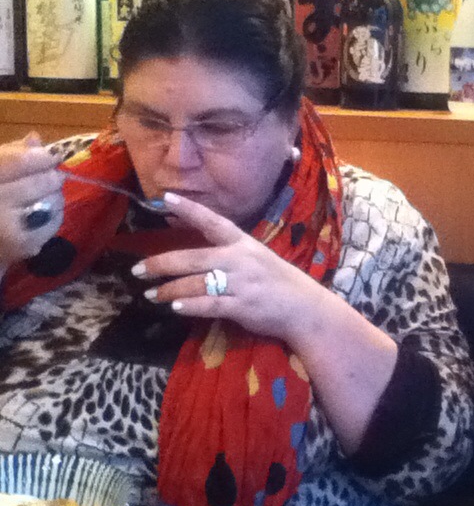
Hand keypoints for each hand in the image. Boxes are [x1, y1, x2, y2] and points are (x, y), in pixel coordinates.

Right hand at [0, 133, 64, 272]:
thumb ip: (10, 155)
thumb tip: (35, 138)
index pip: (17, 159)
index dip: (41, 156)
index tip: (50, 156)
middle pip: (40, 181)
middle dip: (52, 177)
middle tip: (53, 178)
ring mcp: (7, 224)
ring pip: (51, 200)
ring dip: (54, 196)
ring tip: (42, 198)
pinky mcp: (22, 244)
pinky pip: (54, 221)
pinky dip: (54, 216)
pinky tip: (41, 216)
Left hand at [134, 193, 399, 454]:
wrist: (304, 308)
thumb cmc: (278, 282)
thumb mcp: (257, 259)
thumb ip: (228, 254)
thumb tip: (194, 255)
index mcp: (243, 243)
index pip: (212, 221)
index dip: (188, 209)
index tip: (164, 198)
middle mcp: (239, 259)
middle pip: (191, 258)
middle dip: (160, 264)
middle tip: (137, 270)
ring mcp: (241, 283)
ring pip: (194, 283)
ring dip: (168, 289)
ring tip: (151, 294)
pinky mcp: (242, 305)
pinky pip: (208, 304)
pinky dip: (189, 305)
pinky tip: (176, 307)